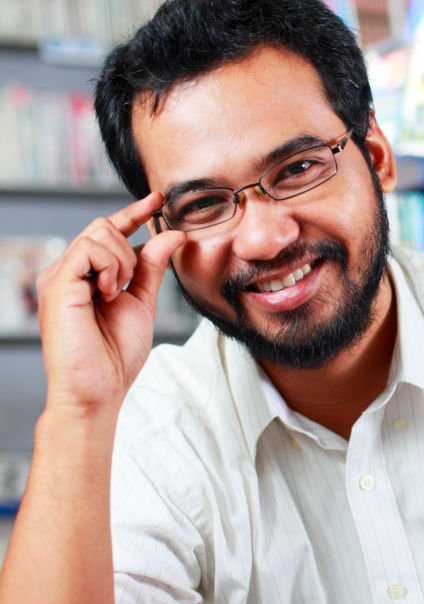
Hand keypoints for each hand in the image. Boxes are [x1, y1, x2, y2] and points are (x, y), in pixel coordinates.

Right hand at [36, 192, 186, 412]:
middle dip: (130, 247)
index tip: (159, 200)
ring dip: (123, 261)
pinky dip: (110, 266)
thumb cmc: (115, 355)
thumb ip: (152, 268)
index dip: (134, 213)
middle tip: (129, 285)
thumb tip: (172, 234)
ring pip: (99, 232)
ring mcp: (59, 276)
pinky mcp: (57, 284)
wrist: (99, 389)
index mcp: (87, 276)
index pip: (109, 232)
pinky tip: (109, 292)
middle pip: (104, 226)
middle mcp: (69, 272)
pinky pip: (89, 249)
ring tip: (117, 293)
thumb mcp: (142, 302)